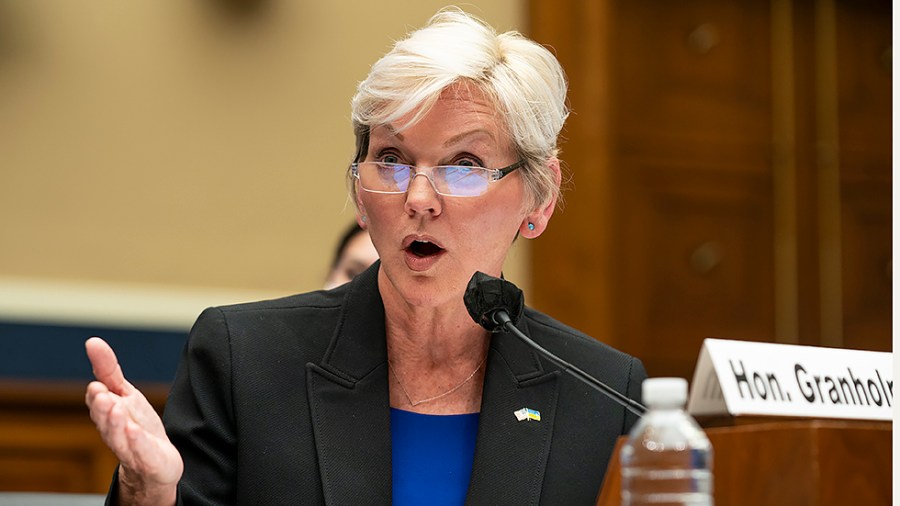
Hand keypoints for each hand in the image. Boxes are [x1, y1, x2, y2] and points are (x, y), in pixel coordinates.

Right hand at [85, 337, 182, 504]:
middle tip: (100, 394)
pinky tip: (134, 431)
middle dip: (101, 407)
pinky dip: (135, 442)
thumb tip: (92, 342)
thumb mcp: (125, 393)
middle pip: (104, 420)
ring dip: (114, 423)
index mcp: (107, 414)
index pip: (98, 403)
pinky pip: (139, 452)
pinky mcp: (146, 460)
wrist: (155, 464)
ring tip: (115, 408)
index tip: (97, 384)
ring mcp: (129, 448)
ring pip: (117, 437)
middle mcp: (114, 432)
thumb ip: (108, 370)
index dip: (97, 395)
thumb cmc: (137, 426)